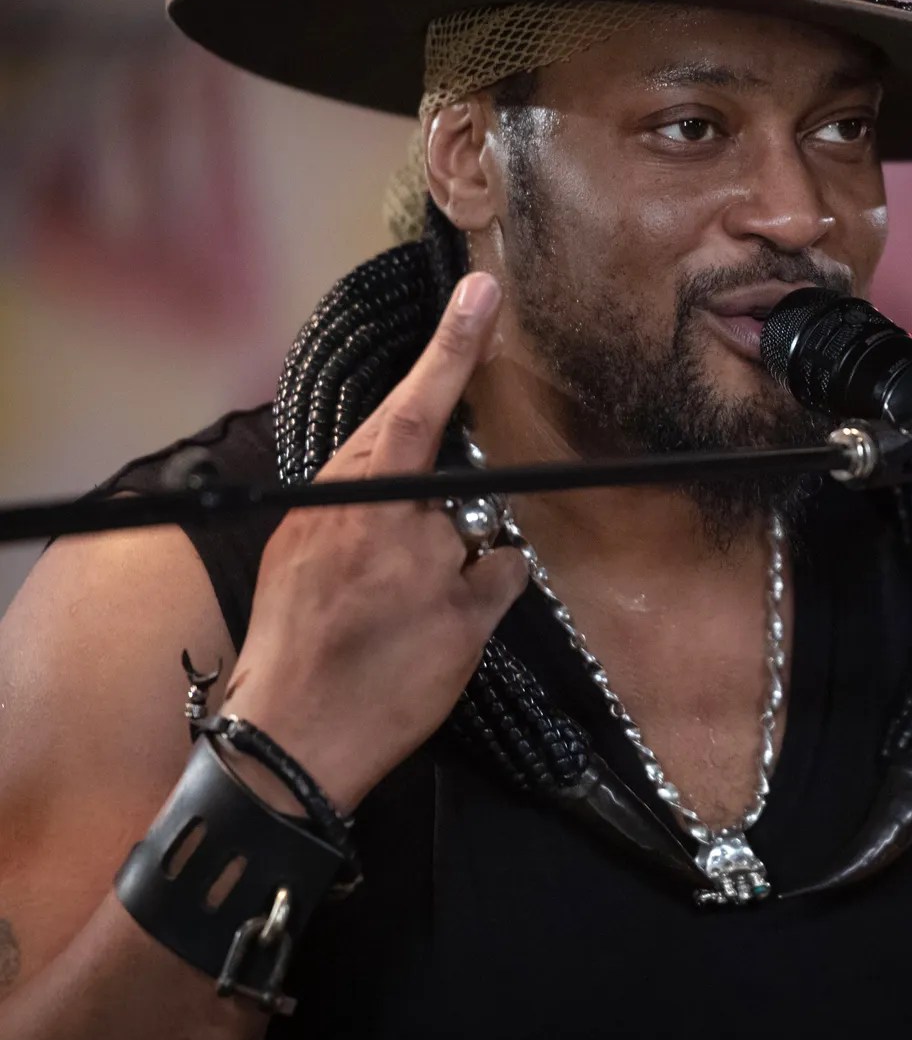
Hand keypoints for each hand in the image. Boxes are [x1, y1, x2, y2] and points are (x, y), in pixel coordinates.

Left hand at [221, 272, 528, 808]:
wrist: (283, 750)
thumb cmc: (379, 689)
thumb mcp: (462, 631)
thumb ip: (489, 572)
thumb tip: (499, 548)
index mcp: (378, 507)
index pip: (424, 405)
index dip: (456, 345)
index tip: (478, 289)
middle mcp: (331, 501)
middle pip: (390, 420)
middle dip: (433, 384)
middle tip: (471, 343)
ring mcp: (302, 525)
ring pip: (368, 460)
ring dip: (409, 450)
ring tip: (443, 469)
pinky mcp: (289, 554)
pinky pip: (346, 497)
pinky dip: (385, 496)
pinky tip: (402, 527)